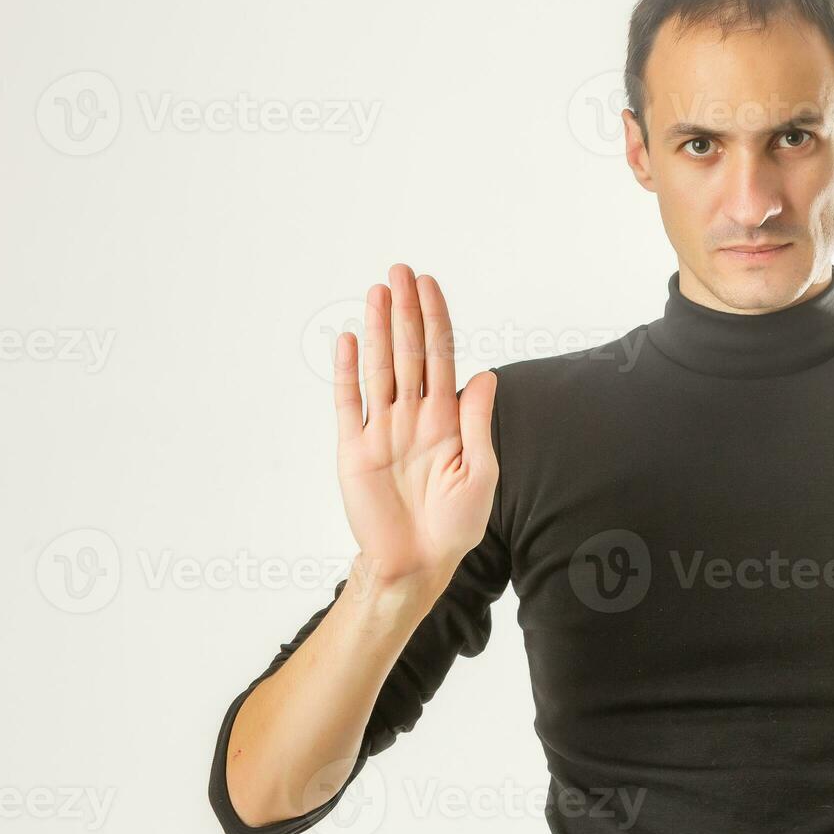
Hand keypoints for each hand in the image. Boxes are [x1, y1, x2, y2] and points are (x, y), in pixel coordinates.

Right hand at [332, 264, 498, 595]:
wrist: (419, 563)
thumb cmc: (456, 523)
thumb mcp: (480, 471)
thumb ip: (478, 422)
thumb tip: (486, 374)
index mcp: (446, 418)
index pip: (440, 356)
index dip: (435, 320)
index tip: (429, 284)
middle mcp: (413, 416)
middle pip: (408, 353)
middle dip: (406, 311)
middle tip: (400, 270)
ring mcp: (382, 430)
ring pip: (380, 369)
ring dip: (378, 330)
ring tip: (377, 292)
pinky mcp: (354, 451)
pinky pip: (349, 404)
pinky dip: (348, 372)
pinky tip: (349, 340)